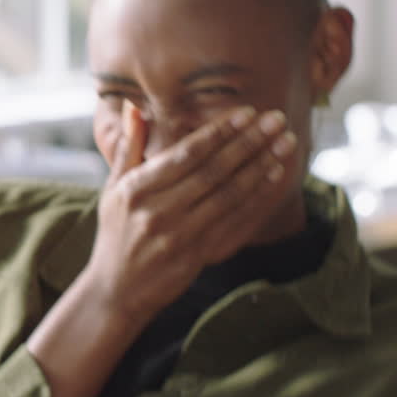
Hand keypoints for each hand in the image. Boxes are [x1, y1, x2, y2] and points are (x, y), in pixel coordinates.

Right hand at [79, 101, 298, 323]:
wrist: (116, 290)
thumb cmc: (116, 232)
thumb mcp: (112, 189)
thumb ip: (128, 147)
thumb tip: (134, 106)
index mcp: (136, 190)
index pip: (185, 155)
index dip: (218, 132)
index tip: (246, 112)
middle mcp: (157, 212)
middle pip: (212, 172)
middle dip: (248, 142)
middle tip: (276, 119)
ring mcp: (179, 237)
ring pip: (228, 195)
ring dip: (260, 166)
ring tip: (284, 143)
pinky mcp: (196, 257)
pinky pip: (234, 223)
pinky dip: (257, 198)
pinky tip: (274, 177)